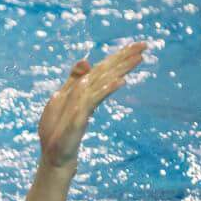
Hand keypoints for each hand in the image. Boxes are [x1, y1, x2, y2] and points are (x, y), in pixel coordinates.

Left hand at [38, 42, 145, 168]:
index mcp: (83, 90)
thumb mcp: (61, 99)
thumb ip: (74, 80)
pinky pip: (92, 102)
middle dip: (124, 59)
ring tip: (139, 59)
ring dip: (120, 70)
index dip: (119, 56)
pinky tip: (121, 82)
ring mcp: (84, 108)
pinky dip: (106, 90)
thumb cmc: (58, 129)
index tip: (139, 45)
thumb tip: (86, 60)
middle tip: (145, 46)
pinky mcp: (78, 120)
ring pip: (104, 84)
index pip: (103, 68)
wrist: (55, 156)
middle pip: (107, 73)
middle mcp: (87, 97)